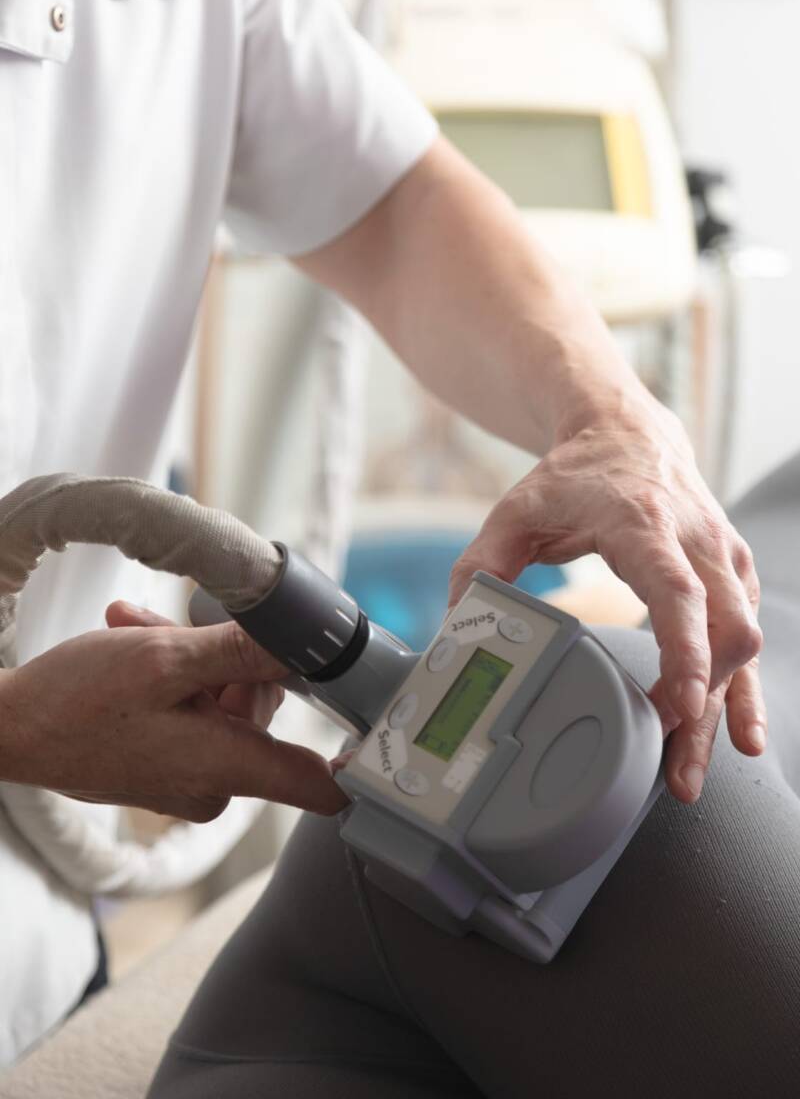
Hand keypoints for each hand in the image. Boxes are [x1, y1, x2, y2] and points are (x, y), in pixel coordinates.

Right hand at [0, 600, 346, 819]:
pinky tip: (133, 642)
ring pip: (221, 702)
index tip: (370, 711)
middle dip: (229, 660)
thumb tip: (308, 647)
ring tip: (139, 629)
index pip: (324, 785)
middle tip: (181, 627)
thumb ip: (243, 653)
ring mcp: (188, 778)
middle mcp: (215, 783)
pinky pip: (191, 714)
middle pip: (263, 712)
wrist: (2, 732)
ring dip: (191, 660)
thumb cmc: (73, 702)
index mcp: (228, 766)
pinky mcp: (164, 768)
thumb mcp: (166, 661)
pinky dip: (173, 679)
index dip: (357, 755)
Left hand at [449, 400, 764, 804]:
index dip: (687, 651)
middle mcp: (697, 541)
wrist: (627, 434)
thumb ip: (483, 564)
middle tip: (675, 769)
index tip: (685, 704)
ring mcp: (725, 558)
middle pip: (725, 629)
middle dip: (706, 705)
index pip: (679, 592)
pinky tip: (738, 735)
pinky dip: (742, 689)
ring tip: (691, 773)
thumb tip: (457, 624)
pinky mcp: (734, 575)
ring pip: (744, 641)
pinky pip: (747, 637)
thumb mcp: (516, 511)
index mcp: (644, 525)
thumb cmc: (574, 476)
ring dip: (724, 710)